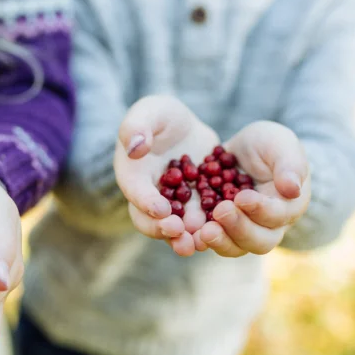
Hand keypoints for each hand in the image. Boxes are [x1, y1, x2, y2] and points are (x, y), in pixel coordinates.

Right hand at [114, 95, 218, 255]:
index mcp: (132, 173)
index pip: (134, 190)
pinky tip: (222, 233)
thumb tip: (135, 147)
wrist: (184, 128)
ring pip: (174, 228)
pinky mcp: (192, 209)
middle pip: (148, 219)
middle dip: (162, 229)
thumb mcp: (150, 111)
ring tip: (198, 243)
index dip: (145, 201)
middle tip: (179, 232)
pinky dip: (207, 230)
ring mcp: (170, 206)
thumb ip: (137, 125)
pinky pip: (199, 223)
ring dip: (185, 238)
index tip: (161, 209)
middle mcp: (148, 196)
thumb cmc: (162, 115)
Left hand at [192, 121, 310, 256]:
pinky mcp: (219, 229)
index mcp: (288, 206)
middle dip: (239, 229)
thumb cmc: (268, 145)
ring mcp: (243, 231)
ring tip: (204, 231)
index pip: (278, 216)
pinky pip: (212, 241)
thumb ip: (290, 164)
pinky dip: (200, 239)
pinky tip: (188, 232)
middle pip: (259, 241)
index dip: (261, 209)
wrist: (241, 152)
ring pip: (235, 247)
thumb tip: (293, 190)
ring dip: (220, 241)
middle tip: (220, 212)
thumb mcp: (280, 144)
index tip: (242, 197)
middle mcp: (269, 226)